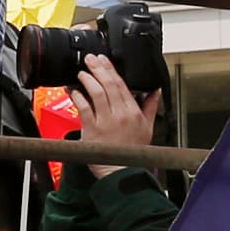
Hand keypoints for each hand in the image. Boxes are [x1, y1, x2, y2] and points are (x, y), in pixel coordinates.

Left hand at [69, 54, 161, 176]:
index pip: (122, 85)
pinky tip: (74, 90)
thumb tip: (156, 91)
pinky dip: (78, 97)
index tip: (104, 60)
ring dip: (88, 79)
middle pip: (109, 85)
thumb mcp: (148, 128)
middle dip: (98, 69)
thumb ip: (151, 107)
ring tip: (82, 72)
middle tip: (91, 59)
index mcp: (133, 112)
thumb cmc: (132, 152)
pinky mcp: (92, 130)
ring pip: (97, 93)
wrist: (121, 171)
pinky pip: (84, 108)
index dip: (111, 70)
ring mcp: (106, 121)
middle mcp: (120, 114)